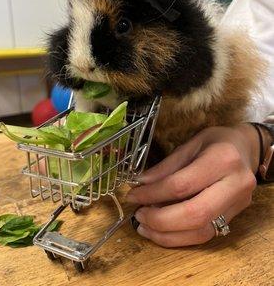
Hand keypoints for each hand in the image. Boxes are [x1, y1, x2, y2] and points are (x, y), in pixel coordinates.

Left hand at [126, 124, 260, 246]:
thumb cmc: (216, 141)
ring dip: (168, 234)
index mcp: (223, 159)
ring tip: (145, 226)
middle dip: (160, 220)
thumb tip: (141, 183)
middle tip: (139, 215)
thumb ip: (167, 166)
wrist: (246, 148)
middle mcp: (235, 184)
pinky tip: (163, 231)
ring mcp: (239, 204)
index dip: (153, 193)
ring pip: (201, 231)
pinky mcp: (236, 216)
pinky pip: (207, 235)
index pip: (181, 184)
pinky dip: (181, 237)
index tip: (133, 195)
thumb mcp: (191, 144)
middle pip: (194, 214)